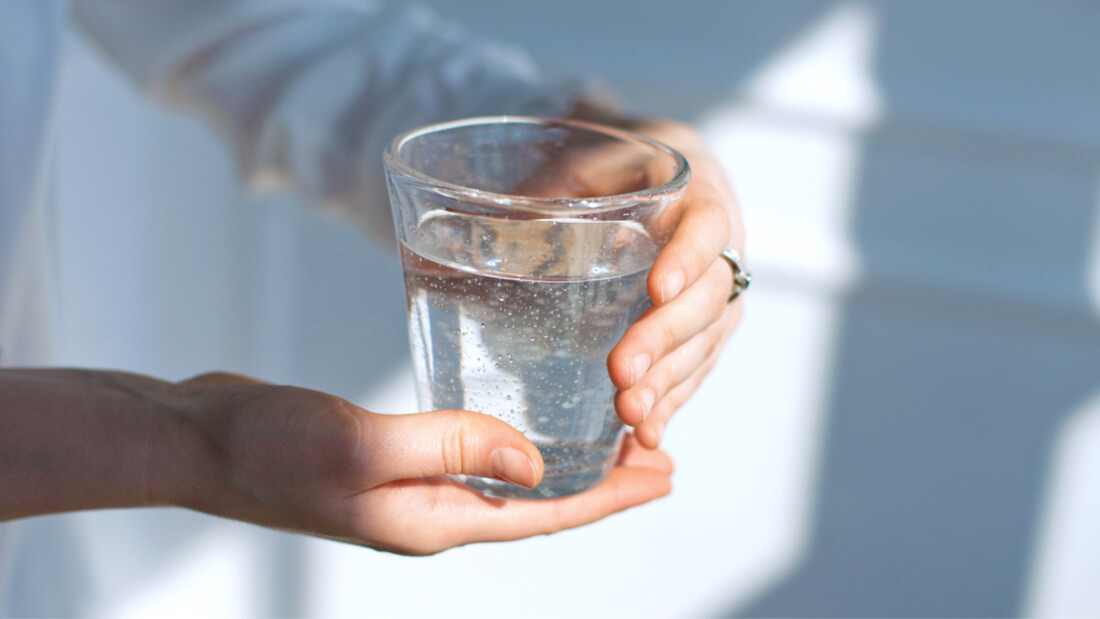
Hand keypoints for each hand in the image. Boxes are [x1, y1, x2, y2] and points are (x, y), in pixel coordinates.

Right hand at [175, 372, 672, 554]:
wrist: (204, 441)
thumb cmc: (269, 447)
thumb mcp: (364, 446)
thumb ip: (453, 447)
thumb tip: (537, 460)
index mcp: (434, 521)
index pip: (544, 515)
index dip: (610, 496)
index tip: (666, 473)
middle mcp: (433, 512)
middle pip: (539, 504)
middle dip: (604, 482)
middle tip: (662, 451)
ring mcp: (413, 489)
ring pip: (510, 480)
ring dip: (566, 462)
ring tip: (613, 436)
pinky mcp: (395, 459)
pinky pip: (474, 454)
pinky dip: (515, 442)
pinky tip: (528, 421)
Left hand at [566, 108, 745, 448]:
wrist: (648, 176)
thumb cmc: (612, 169)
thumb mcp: (580, 166)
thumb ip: (534, 200)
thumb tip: (427, 250)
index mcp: (695, 193)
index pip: (708, 225)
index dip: (688, 258)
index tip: (656, 289)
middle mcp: (718, 247)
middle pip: (709, 298)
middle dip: (666, 339)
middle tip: (622, 374)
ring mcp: (714, 293)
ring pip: (707, 342)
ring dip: (670, 382)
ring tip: (631, 417)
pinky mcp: (704, 329)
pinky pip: (698, 368)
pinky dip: (673, 400)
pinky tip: (647, 432)